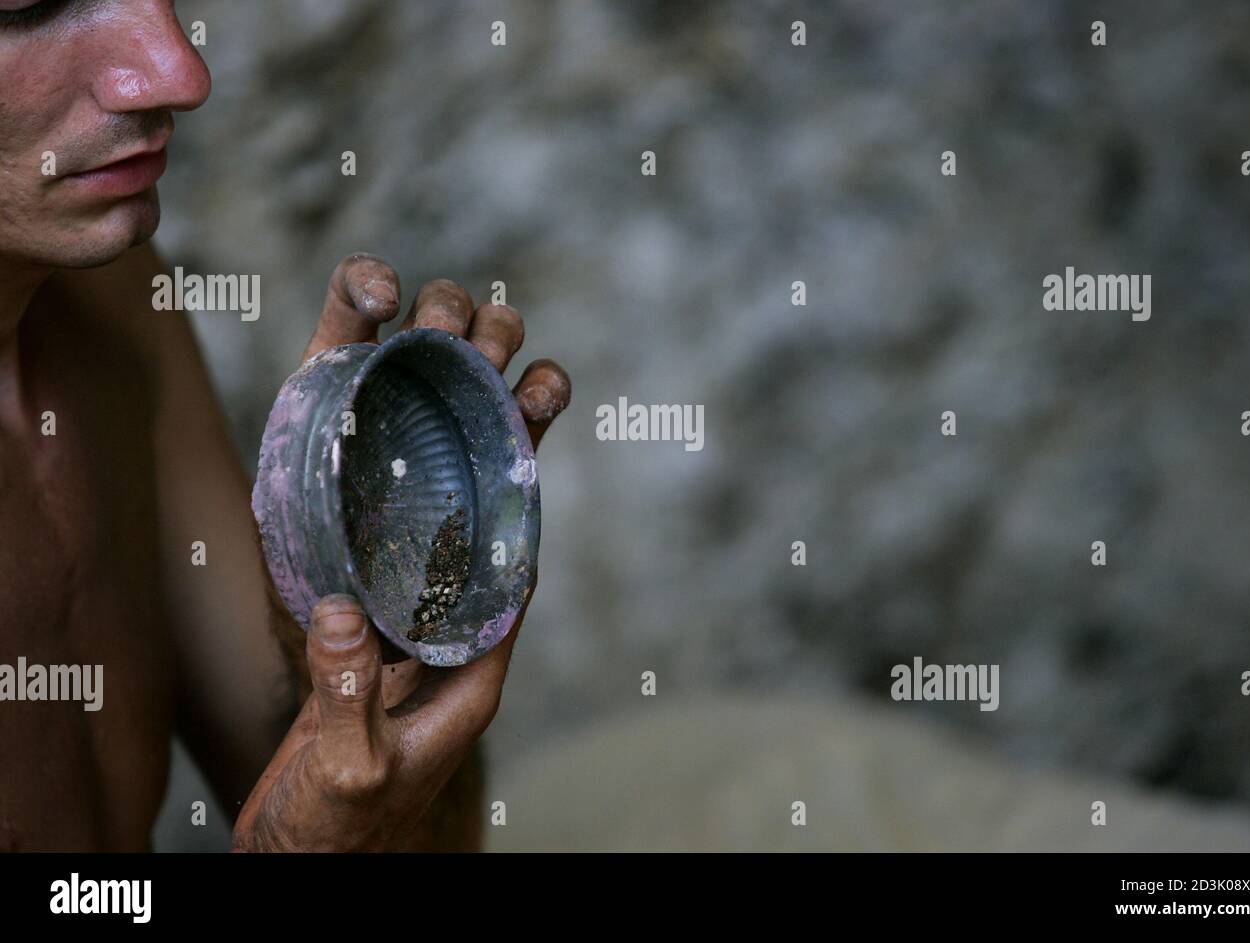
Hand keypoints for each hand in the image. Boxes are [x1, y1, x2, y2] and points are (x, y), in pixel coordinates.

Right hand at [233, 254, 569, 850]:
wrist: (315, 864)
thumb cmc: (343, 834)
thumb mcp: (349, 772)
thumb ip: (348, 698)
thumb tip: (344, 614)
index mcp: (472, 660)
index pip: (517, 549)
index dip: (527, 472)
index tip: (536, 397)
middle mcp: (452, 628)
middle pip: (489, 508)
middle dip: (499, 425)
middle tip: (505, 333)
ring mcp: (412, 622)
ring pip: (442, 510)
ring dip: (452, 431)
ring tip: (456, 341)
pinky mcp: (368, 627)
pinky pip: (385, 535)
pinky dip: (388, 474)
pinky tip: (378, 415)